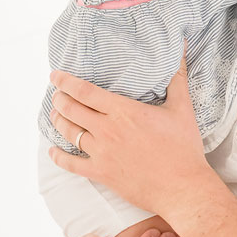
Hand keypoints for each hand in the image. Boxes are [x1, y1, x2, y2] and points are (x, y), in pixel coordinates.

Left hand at [47, 43, 211, 215]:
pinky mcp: (102, 174)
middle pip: (71, 110)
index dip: (66, 81)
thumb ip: (176, 76)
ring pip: (69, 133)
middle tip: (56, 94)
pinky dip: (59, 157)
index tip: (55, 76)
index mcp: (123, 111)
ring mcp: (102, 153)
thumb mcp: (182, 107)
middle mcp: (108, 130)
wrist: (183, 188)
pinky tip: (53, 151)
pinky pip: (72, 165)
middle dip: (59, 99)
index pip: (85, 91)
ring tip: (55, 114)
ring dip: (58, 121)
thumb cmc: (183, 147)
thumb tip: (181, 48)